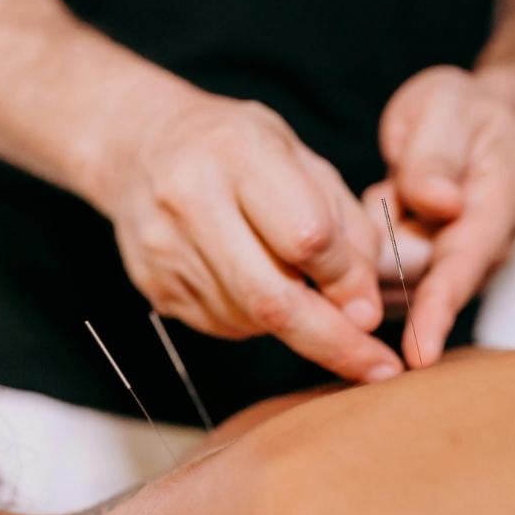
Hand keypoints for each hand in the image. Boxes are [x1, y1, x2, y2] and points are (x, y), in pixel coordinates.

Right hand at [92, 89, 401, 382]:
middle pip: (271, 296)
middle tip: (375, 366)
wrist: (139, 148)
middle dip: (332, 339)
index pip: (306, 236)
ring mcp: (165, 249)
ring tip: (301, 291)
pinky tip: (255, 283)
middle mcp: (190, 200)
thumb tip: (363, 310)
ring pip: (250, 318)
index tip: (372, 308)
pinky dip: (257, 319)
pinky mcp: (154, 286)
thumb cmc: (235, 149)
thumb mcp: (301, 158)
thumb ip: (344, 226)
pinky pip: (224, 324)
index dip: (347, 279)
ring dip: (293, 323)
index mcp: (237, 152)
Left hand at [369, 66, 514, 366]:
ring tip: (379, 199)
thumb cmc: (454, 114)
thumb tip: (438, 202)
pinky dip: (355, 259)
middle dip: (381, 273)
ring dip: (365, 259)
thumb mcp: (445, 110)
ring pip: (388, 288)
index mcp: (495, 209)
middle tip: (373, 207)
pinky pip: (371, 279)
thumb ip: (435, 157)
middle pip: (418, 289)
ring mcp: (444, 265)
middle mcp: (474, 249)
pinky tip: (361, 223)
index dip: (438, 312)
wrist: (459, 121)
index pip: (463, 270)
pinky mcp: (413, 271)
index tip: (418, 352)